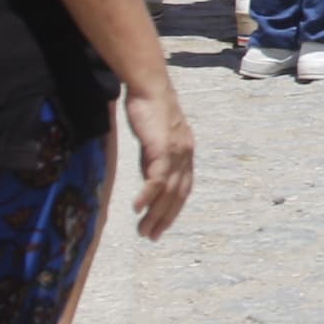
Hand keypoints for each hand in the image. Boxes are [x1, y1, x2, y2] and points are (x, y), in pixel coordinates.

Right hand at [121, 81, 194, 239]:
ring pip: (168, 191)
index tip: (161, 226)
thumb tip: (149, 183)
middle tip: (151, 236)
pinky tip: (137, 208)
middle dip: (164, 219)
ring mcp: (176, 152)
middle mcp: (185, 156)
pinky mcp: (162, 148)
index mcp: (185, 154)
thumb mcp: (153, 141)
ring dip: (155, 214)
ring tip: (143, 231)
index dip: (173, 210)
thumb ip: (153, 161)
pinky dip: (148, 196)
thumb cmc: (149, 109)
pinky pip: (157, 178)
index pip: (182, 189)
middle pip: (177, 195)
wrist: (150, 86)